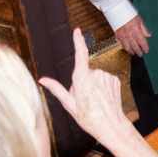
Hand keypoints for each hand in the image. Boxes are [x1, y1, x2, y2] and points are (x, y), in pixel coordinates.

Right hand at [39, 29, 129, 143]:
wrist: (111, 126)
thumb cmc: (88, 118)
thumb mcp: (69, 105)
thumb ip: (56, 89)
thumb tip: (42, 80)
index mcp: (82, 79)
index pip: (80, 55)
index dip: (78, 41)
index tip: (77, 30)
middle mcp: (95, 74)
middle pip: (84, 72)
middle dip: (82, 82)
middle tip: (85, 99)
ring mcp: (107, 76)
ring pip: (95, 76)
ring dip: (93, 86)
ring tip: (94, 101)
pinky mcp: (115, 79)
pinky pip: (105, 79)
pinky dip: (103, 87)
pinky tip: (103, 98)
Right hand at [115, 15, 150, 56]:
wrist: (117, 10)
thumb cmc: (129, 13)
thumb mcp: (139, 19)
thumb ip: (144, 29)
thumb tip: (149, 35)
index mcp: (136, 30)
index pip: (142, 42)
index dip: (144, 47)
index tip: (146, 51)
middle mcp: (129, 34)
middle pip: (135, 46)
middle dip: (138, 51)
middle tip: (140, 54)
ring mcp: (123, 35)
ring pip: (127, 47)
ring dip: (131, 51)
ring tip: (133, 53)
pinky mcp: (117, 35)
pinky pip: (121, 44)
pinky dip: (124, 47)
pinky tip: (126, 48)